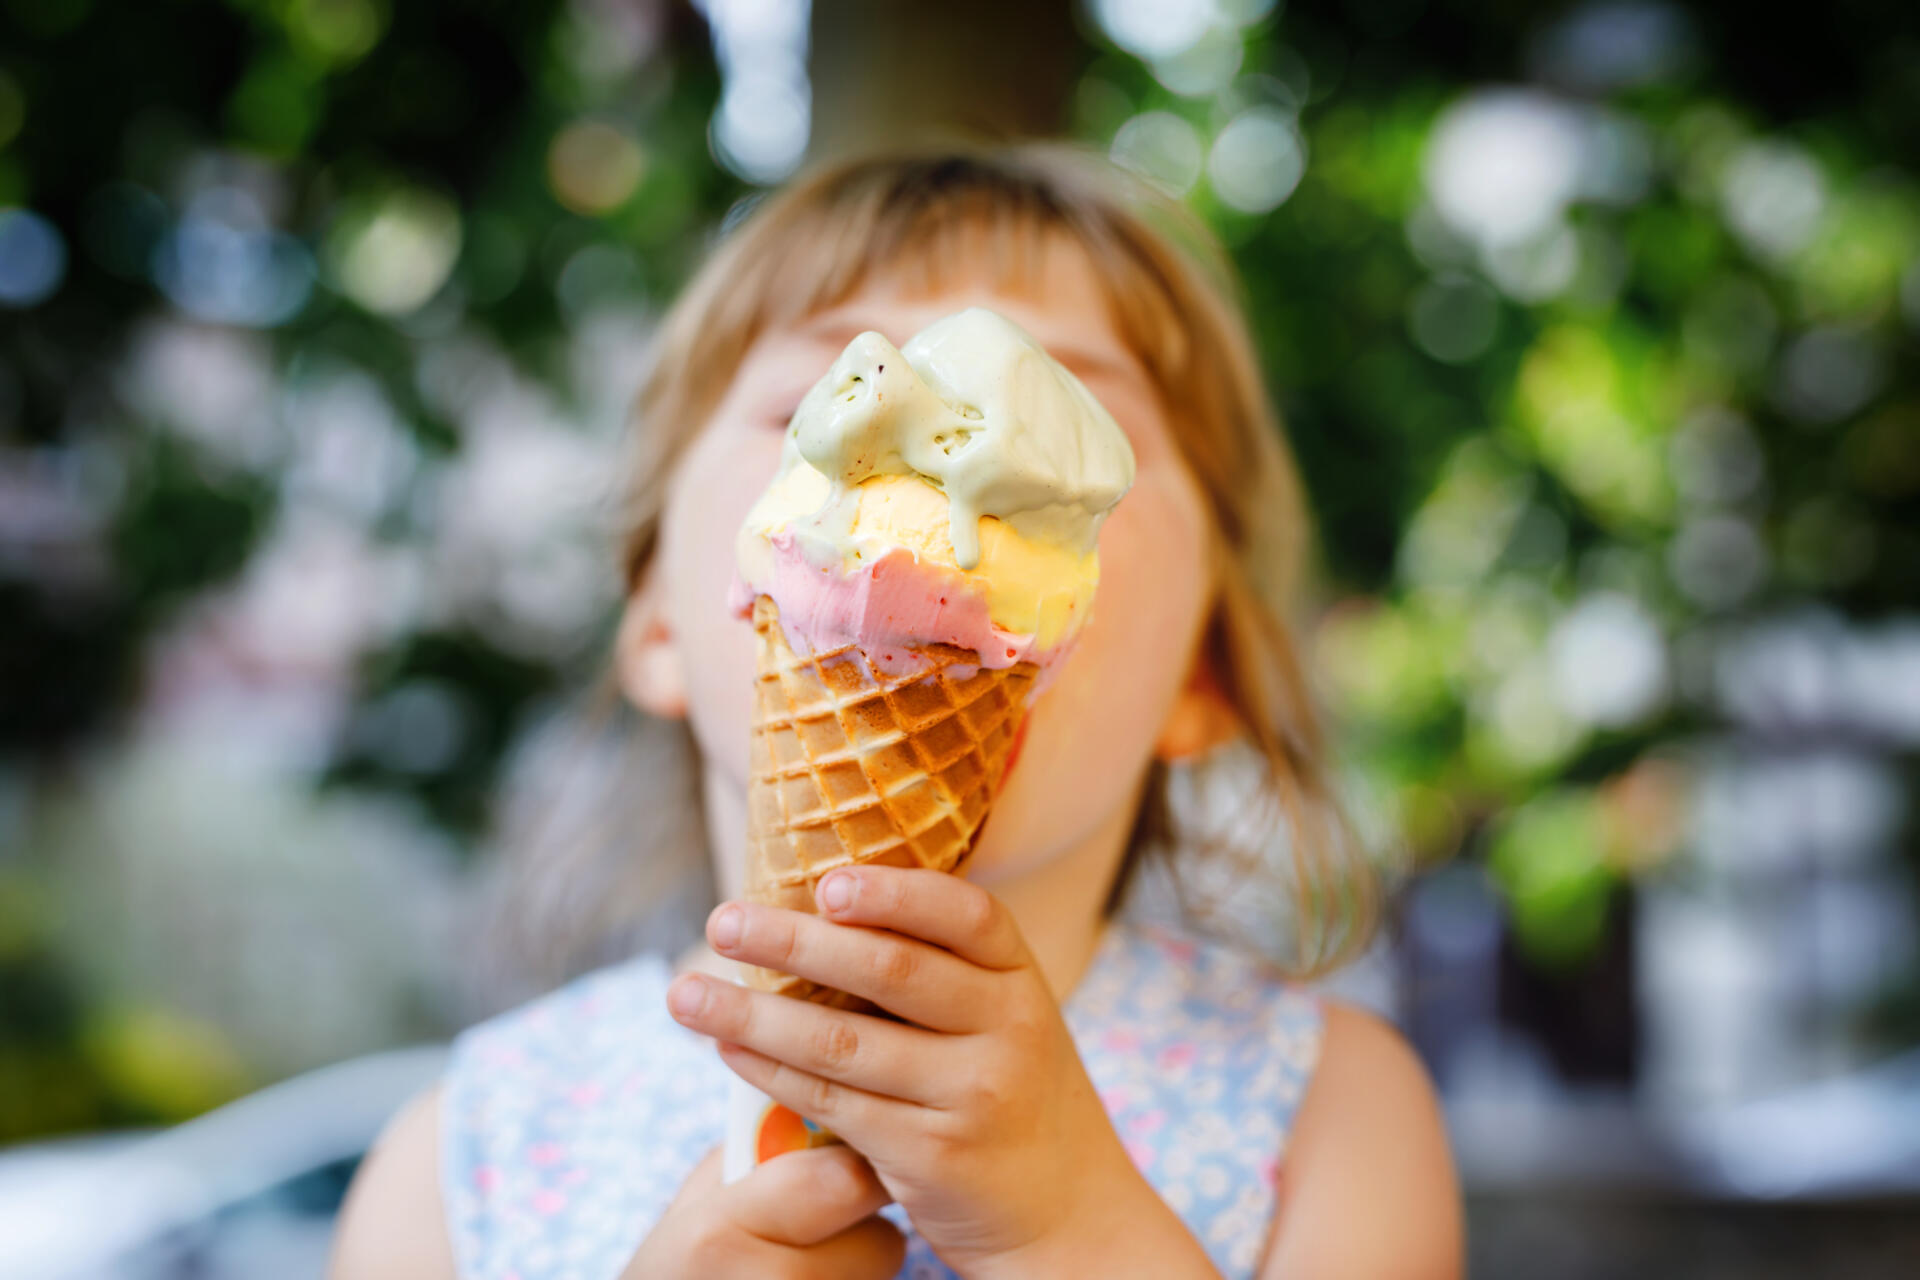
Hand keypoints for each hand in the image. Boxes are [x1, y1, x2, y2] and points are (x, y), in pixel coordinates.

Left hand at [664, 867, 1208, 1277]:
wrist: (1068, 1215)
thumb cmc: (1011, 1098)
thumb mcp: (1006, 1022)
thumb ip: (942, 976)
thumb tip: (816, 913)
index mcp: (1021, 980)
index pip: (966, 914)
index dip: (894, 892)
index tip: (824, 881)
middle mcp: (1007, 1028)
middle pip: (891, 968)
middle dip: (794, 941)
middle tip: (722, 921)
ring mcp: (972, 1093)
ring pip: (843, 1040)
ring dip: (753, 1012)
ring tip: (686, 993)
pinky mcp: (932, 1152)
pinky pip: (832, 1100)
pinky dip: (770, 1070)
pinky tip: (728, 1048)